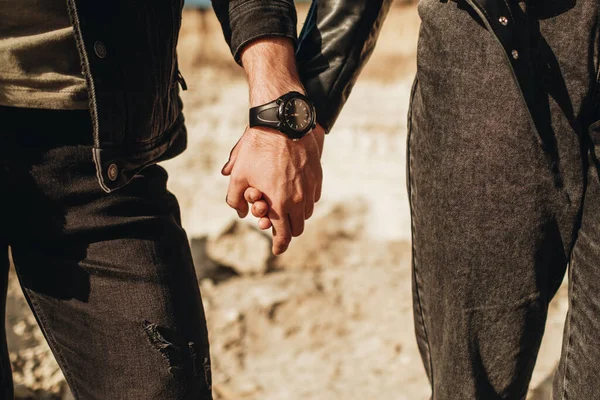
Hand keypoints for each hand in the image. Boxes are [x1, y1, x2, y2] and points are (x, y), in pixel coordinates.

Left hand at [222, 125, 323, 254]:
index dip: (279, 246)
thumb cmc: (257, 149)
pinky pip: (313, 196)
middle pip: (298, 227)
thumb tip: (241, 213)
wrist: (283, 122)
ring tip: (283, 204)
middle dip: (286, 229)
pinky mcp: (317, 176)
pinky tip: (293, 190)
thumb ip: (236, 200)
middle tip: (276, 224)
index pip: (284, 235)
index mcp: (280, 204)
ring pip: (306, 212)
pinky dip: (305, 200)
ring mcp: (311, 187)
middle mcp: (299, 199)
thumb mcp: (238, 175)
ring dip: (295, 214)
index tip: (277, 250)